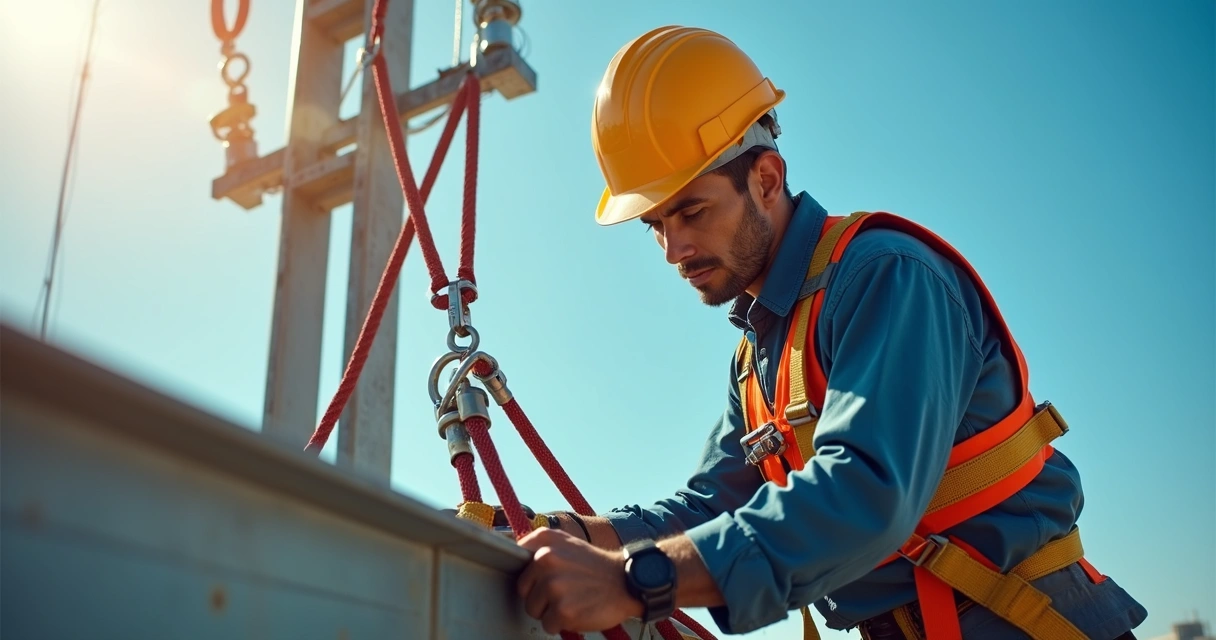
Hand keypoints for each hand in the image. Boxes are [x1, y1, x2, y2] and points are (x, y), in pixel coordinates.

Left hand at [516, 528, 641, 633]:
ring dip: (549, 611)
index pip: (515, 560)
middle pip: (522, 590)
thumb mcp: (567, 543)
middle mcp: (545, 559)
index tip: (539, 577)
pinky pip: (548, 625)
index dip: (528, 573)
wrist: (626, 582)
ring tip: (571, 599)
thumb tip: (514, 555)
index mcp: (545, 540)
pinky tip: (577, 610)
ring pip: (533, 610)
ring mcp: (553, 585)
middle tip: (562, 591)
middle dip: (539, 596)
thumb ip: (540, 547)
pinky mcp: (562, 609)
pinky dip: (561, 624)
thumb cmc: (595, 566)